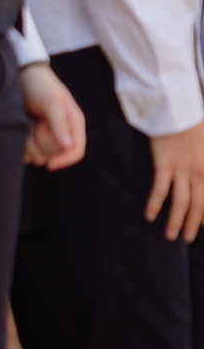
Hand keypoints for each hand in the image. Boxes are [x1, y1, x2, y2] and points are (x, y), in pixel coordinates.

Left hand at [20, 61, 84, 171]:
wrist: (19, 77)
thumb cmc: (40, 86)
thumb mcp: (51, 101)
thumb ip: (59, 123)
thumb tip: (67, 146)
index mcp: (73, 124)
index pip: (76, 151)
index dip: (64, 160)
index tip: (50, 165)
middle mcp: (61, 133)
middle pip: (54, 155)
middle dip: (42, 142)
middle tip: (37, 122)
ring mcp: (45, 136)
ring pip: (38, 155)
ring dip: (29, 142)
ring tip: (27, 122)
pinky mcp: (30, 137)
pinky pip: (25, 152)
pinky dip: (20, 143)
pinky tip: (19, 127)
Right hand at [147, 121, 203, 240]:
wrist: (178, 110)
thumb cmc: (195, 126)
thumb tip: (201, 181)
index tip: (201, 228)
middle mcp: (199, 173)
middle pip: (197, 206)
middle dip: (191, 225)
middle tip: (185, 238)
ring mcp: (181, 170)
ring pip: (180, 203)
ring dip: (175, 222)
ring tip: (170, 236)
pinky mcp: (164, 165)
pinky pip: (160, 190)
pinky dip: (155, 205)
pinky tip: (149, 216)